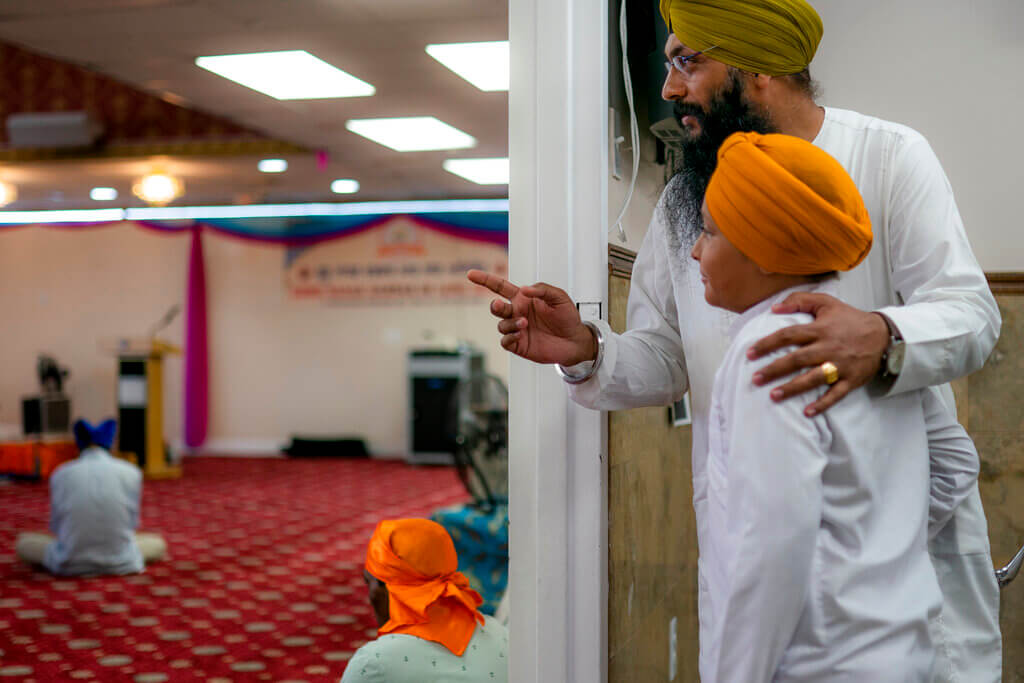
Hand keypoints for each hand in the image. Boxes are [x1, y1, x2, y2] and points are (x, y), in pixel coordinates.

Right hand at [467, 269, 596, 365]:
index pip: (500, 287)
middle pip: (496, 307)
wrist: (575, 341)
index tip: (471, 274)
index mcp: (523, 298)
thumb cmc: (567, 317)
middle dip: (495, 306)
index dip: (485, 280)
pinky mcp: (519, 344)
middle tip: (500, 306)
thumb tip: (524, 290)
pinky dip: (509, 337)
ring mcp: (517, 329)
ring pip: (501, 325)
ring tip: (525, 324)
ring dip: (510, 323)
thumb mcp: (559, 297)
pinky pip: (505, 341)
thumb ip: (542, 290)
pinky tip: (520, 333)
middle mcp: (517, 313)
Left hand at [746, 292, 889, 415]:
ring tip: (773, 396)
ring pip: (813, 378)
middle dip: (774, 370)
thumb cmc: (850, 319)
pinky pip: (836, 394)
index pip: (788, 335)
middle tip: (755, 378)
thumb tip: (774, 307)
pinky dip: (822, 404)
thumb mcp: (826, 302)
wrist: (884, 334)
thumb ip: (800, 300)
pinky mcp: (851, 379)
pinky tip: (807, 412)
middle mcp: (828, 348)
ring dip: (793, 388)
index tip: (750, 353)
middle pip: (797, 359)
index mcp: (820, 329)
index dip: (768, 344)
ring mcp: (840, 365)